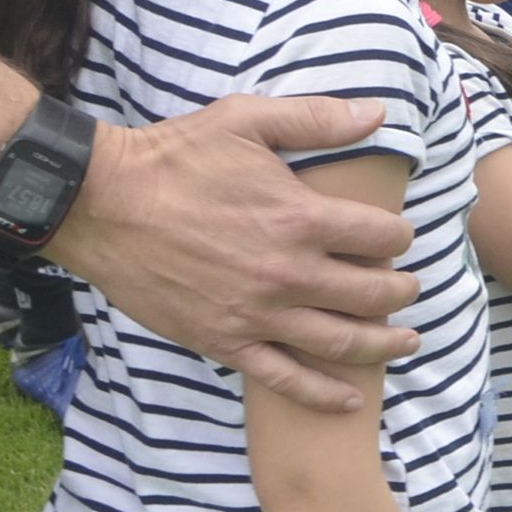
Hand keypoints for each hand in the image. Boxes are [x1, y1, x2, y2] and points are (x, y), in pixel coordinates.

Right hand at [47, 94, 419, 411]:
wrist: (101, 205)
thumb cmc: (174, 158)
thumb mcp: (248, 120)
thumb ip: (317, 119)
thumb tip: (377, 113)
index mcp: (301, 218)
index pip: (380, 236)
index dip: (398, 236)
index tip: (398, 236)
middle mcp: (287, 272)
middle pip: (370, 293)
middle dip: (400, 291)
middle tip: (410, 289)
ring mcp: (256, 314)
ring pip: (339, 342)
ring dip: (382, 344)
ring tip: (406, 342)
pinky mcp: (223, 342)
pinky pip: (284, 378)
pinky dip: (322, 394)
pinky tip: (349, 398)